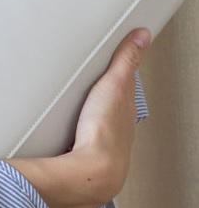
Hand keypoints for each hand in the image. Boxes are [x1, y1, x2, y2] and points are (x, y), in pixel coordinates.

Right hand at [6, 28, 151, 207]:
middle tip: (92, 81)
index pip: (125, 87)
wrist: (91, 171)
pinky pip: (82, 139)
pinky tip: (66, 130)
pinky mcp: (83, 153)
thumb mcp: (115, 84)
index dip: (118, 75)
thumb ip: (126, 60)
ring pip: (97, 125)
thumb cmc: (105, 132)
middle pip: (111, 107)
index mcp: (124, 108)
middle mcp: (117, 127)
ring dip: (88, 116)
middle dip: (102, 96)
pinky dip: (76, 133)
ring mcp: (101, 142)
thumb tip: (142, 36)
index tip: (113, 63)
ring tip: (76, 105)